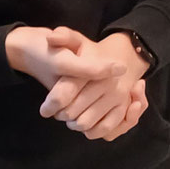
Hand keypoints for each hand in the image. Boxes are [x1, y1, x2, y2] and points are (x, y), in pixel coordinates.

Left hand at [7, 26, 147, 140]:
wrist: (124, 58)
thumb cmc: (93, 53)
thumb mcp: (79, 41)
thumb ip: (65, 37)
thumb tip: (51, 36)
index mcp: (93, 69)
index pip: (65, 93)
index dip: (51, 104)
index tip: (45, 109)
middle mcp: (107, 85)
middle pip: (73, 112)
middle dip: (61, 115)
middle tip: (57, 113)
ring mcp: (117, 98)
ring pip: (87, 122)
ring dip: (75, 124)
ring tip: (70, 119)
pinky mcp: (123, 109)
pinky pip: (105, 129)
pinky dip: (92, 131)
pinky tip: (84, 125)